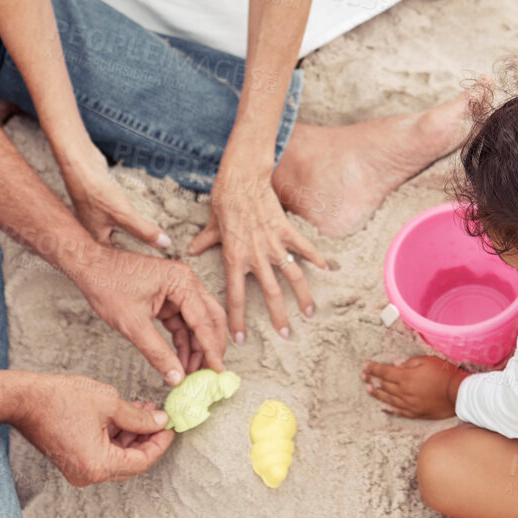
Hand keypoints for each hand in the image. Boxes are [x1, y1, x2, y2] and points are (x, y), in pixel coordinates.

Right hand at [13, 374, 174, 486]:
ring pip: (117, 457)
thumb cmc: (59, 399)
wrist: (23, 399)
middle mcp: (88, 475)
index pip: (141, 461)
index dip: (159, 443)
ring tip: (144, 409)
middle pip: (130, 463)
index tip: (171, 427)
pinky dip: (115, 437)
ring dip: (132, 435)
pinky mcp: (72, 460)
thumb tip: (159, 421)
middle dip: (147, 439)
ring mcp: (79, 470)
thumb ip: (139, 416)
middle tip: (161, 418)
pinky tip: (125, 415)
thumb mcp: (108, 403)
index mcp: (98, 466)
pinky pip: (102, 453)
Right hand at [61, 145, 170, 249]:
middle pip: (122, 238)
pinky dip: (132, 206)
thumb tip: (165, 244)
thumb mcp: (123, 215)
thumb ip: (144, 231)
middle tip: (161, 239)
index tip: (158, 254)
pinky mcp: (102, 198)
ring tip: (157, 224)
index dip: (139, 255)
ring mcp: (98, 212)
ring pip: (122, 221)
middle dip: (140, 237)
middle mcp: (96, 228)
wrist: (80, 165)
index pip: (121, 254)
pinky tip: (145, 202)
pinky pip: (121, 206)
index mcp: (97, 239)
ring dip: (137, 220)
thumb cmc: (96, 193)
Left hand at [73, 245, 226, 385]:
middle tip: (210, 374)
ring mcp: (177, 289)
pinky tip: (180, 361)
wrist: (89, 267)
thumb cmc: (107, 285)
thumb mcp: (132, 324)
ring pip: (197, 323)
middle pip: (209, 319)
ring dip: (195, 347)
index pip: (204, 321)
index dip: (211, 350)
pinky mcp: (167, 297)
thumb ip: (157, 353)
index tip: (218, 372)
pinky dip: (182, 341)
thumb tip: (176, 377)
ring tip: (191, 373)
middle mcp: (185, 282)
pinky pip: (182, 322)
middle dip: (210, 348)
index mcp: (181, 281)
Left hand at [187, 159, 325, 343]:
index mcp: (234, 258)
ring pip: (292, 276)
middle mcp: (256, 256)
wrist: (241, 178)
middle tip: (286, 336)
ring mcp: (273, 244)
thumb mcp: (210, 225)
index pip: (235, 297)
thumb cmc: (223, 201)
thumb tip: (189, 249)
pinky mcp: (286, 230)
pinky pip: (304, 247)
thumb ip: (203, 241)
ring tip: (309, 312)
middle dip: (278, 317)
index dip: (237, 320)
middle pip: (269, 294)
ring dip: (302, 296)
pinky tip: (327, 269)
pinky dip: (316, 258)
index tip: (239, 339)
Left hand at [361, 355, 463, 418]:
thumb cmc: (444, 373)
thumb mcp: (426, 361)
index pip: (384, 371)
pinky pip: (398, 411)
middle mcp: (404, 392)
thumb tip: (395, 365)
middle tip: (363, 376)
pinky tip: (383, 407)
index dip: (373, 368)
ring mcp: (409, 404)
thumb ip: (409, 363)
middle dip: (372, 379)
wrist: (458, 393)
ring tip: (368, 389)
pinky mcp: (416, 413)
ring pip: (388, 399)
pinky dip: (389, 409)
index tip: (364, 365)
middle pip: (384, 385)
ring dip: (377, 394)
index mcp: (406, 377)